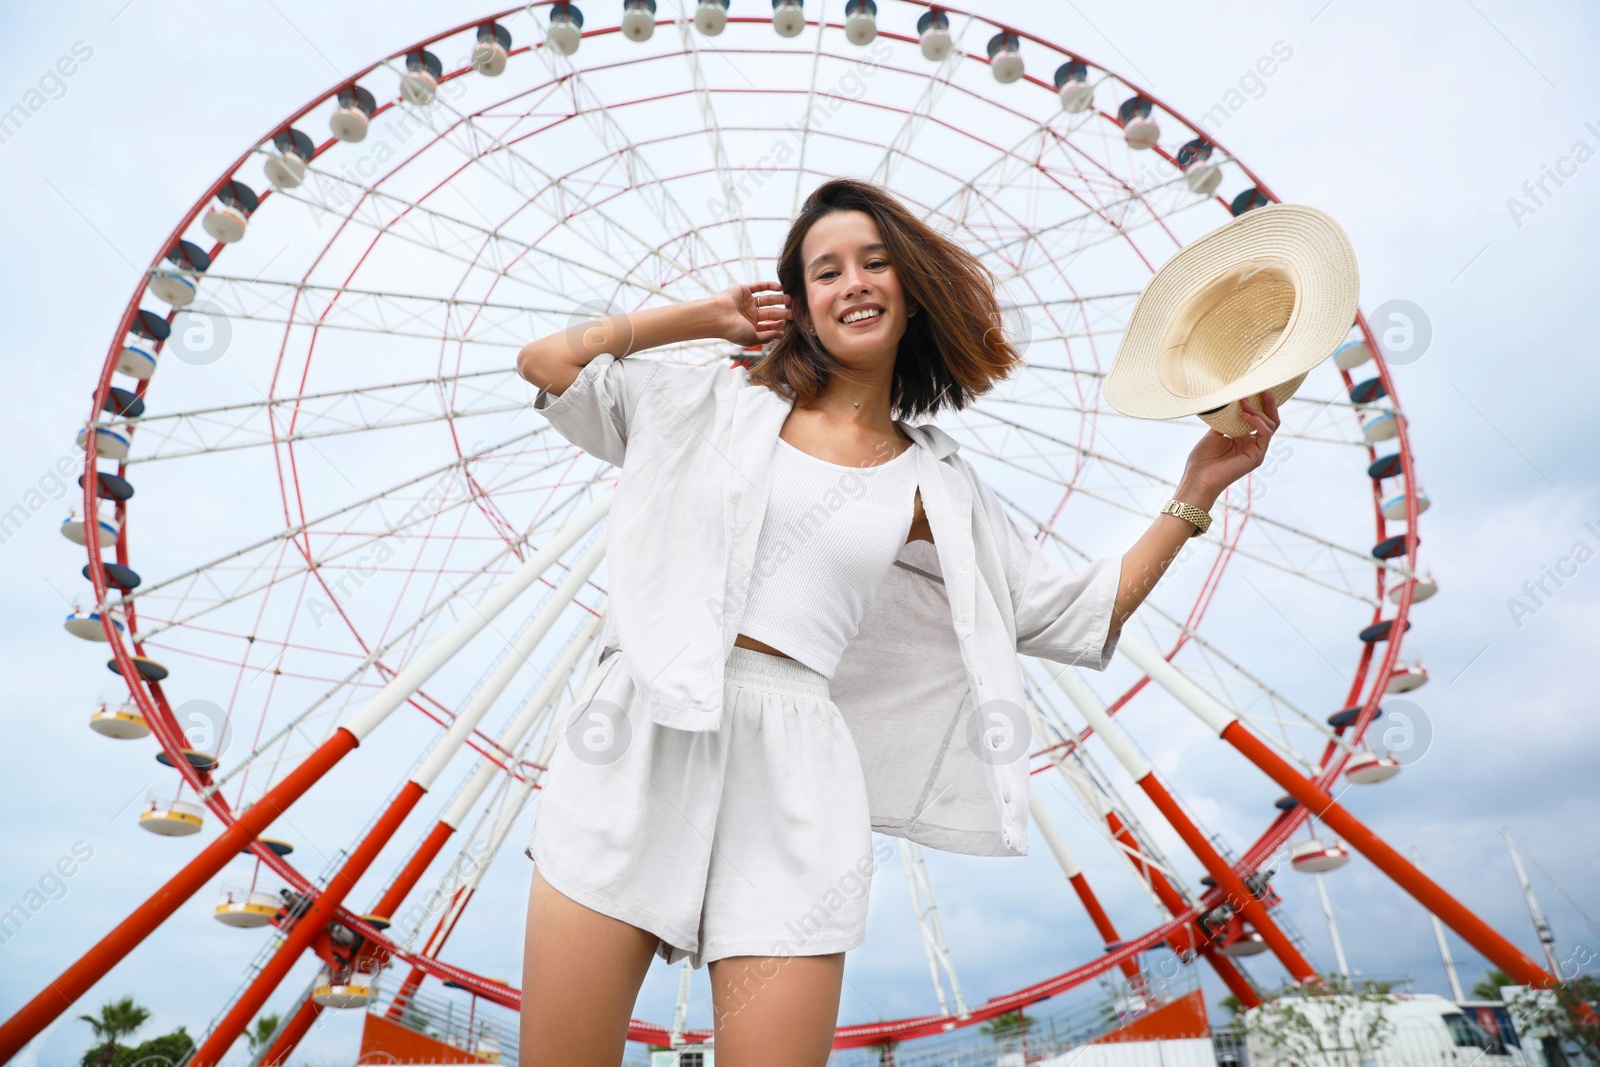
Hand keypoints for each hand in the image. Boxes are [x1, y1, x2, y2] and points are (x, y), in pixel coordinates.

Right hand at [711, 280, 792, 346]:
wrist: (718, 316)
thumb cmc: (733, 330)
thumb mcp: (753, 338)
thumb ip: (767, 337)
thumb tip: (780, 335)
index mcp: (751, 327)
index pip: (768, 326)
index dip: (778, 325)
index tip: (788, 324)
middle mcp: (749, 314)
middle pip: (771, 313)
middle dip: (783, 312)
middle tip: (795, 311)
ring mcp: (747, 302)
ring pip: (767, 300)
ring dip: (779, 299)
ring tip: (790, 299)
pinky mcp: (744, 290)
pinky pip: (759, 286)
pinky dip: (769, 286)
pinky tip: (780, 288)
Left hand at [1178, 389, 1280, 506]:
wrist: (1197, 478)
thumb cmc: (1202, 460)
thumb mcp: (1214, 433)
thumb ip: (1225, 420)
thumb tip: (1228, 401)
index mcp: (1245, 439)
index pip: (1260, 418)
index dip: (1260, 403)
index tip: (1254, 388)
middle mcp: (1254, 444)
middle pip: (1271, 419)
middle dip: (1268, 403)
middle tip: (1261, 387)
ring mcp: (1257, 450)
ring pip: (1270, 424)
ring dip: (1258, 410)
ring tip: (1244, 401)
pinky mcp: (1257, 456)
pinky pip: (1265, 433)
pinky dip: (1257, 421)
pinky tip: (1245, 414)